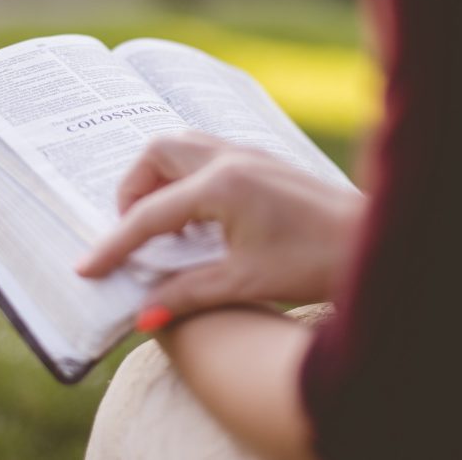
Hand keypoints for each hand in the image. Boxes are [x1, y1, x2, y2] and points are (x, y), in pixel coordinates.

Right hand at [76, 132, 363, 322]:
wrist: (374, 243)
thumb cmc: (317, 262)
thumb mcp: (244, 282)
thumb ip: (186, 294)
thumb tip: (142, 316)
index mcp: (221, 185)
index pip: (149, 213)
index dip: (114, 244)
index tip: (87, 268)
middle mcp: (230, 158)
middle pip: (156, 153)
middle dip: (133, 189)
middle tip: (133, 233)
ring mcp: (249, 154)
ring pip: (182, 146)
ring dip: (159, 178)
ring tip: (162, 224)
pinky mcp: (262, 161)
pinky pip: (206, 154)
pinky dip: (186, 177)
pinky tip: (198, 218)